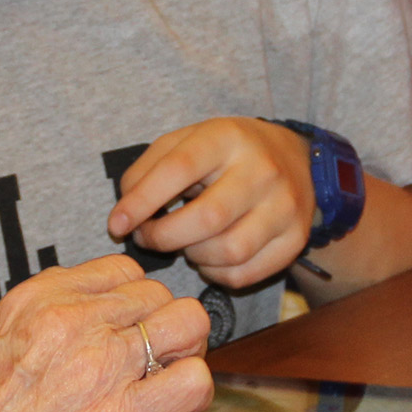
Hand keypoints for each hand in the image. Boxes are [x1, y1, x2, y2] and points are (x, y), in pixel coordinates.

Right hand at [0, 255, 212, 411]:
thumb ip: (17, 331)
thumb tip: (35, 337)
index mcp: (36, 301)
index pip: (116, 271)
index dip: (129, 299)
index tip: (124, 325)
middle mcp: (76, 322)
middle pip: (156, 293)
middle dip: (160, 323)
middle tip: (151, 358)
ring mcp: (103, 367)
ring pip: (187, 324)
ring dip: (185, 349)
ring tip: (168, 376)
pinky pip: (192, 382)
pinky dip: (193, 392)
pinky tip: (173, 408)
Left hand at [105, 118, 317, 288]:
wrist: (295, 159)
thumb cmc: (226, 153)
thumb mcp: (186, 142)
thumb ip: (148, 170)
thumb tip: (124, 215)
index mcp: (227, 138)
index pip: (178, 169)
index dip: (141, 201)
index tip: (116, 225)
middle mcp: (262, 170)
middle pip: (207, 218)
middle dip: (164, 237)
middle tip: (148, 237)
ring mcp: (284, 206)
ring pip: (229, 252)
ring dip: (194, 256)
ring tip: (186, 243)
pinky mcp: (295, 239)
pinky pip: (245, 273)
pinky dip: (216, 273)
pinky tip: (210, 257)